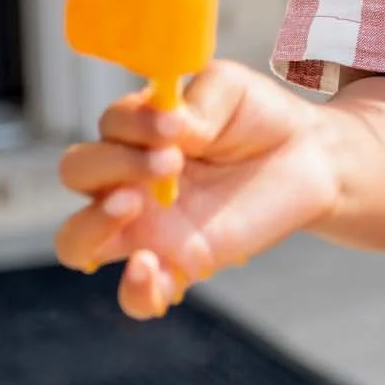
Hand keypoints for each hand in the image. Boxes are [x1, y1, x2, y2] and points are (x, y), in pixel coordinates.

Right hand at [53, 59, 342, 318]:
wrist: (309, 155)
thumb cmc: (258, 116)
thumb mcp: (227, 88)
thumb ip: (193, 103)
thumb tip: (170, 128)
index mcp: (138, 134)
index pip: (106, 128)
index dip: (132, 123)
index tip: (176, 123)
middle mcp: (131, 179)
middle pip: (76, 175)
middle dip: (109, 164)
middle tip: (168, 162)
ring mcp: (150, 226)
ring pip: (77, 241)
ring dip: (92, 224)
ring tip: (135, 203)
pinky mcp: (181, 265)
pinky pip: (137, 296)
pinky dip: (133, 291)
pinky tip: (148, 269)